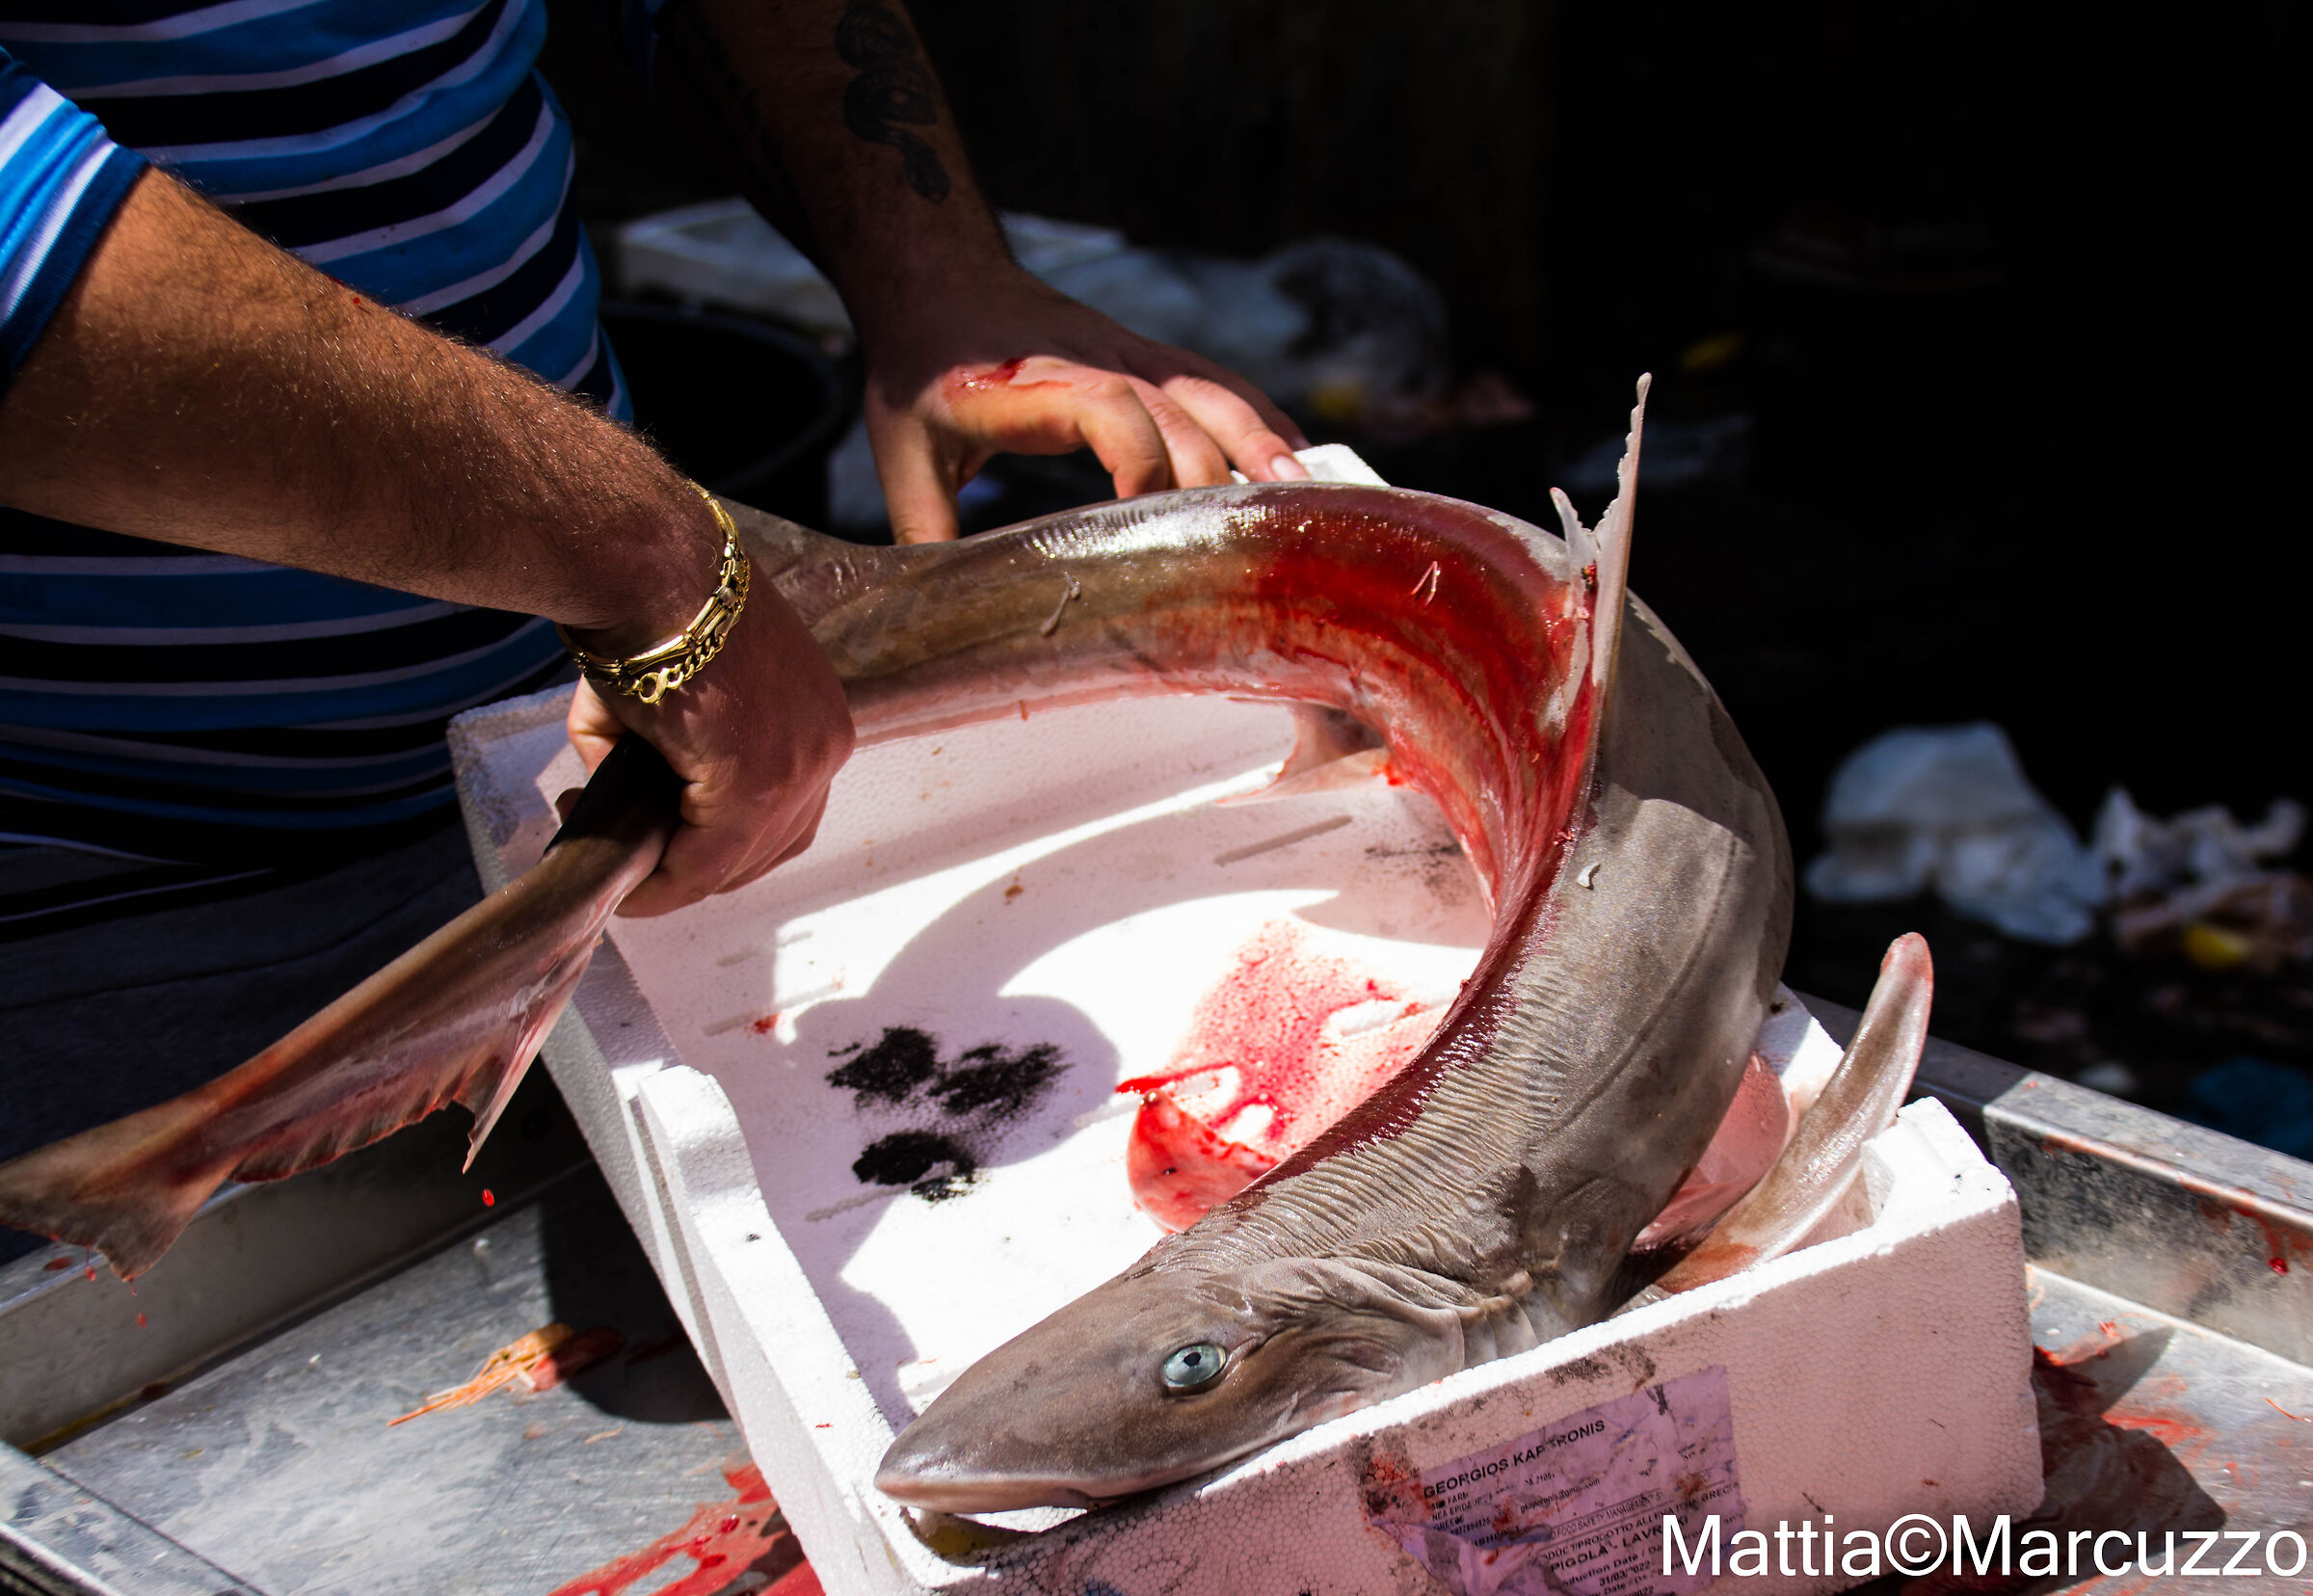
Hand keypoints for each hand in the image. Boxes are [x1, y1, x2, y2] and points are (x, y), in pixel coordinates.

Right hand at [563, 498, 855, 916]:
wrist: (654, 569)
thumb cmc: (659, 608)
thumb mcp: (683, 687)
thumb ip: (661, 752)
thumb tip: (614, 795)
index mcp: (818, 714)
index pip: (786, 807)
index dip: (722, 839)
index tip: (662, 841)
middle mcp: (825, 745)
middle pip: (772, 842)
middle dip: (703, 863)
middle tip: (642, 859)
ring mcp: (796, 768)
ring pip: (739, 859)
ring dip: (680, 876)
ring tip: (627, 870)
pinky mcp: (753, 786)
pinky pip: (707, 861)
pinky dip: (668, 885)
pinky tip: (630, 891)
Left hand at [860, 266, 1312, 543]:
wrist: (936, 273)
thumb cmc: (919, 367)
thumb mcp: (903, 456)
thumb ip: (926, 536)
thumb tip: (935, 620)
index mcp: (1029, 384)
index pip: (1104, 404)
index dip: (1137, 456)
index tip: (1143, 517)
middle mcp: (1092, 359)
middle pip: (1175, 411)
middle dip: (1213, 479)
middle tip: (1242, 549)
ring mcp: (1128, 352)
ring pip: (1210, 393)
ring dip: (1259, 444)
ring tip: (1304, 497)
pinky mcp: (1147, 355)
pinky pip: (1217, 383)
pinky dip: (1261, 421)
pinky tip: (1297, 460)